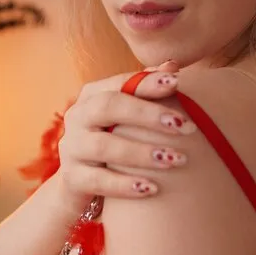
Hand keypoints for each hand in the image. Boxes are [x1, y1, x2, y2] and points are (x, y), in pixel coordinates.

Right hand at [55, 59, 196, 211]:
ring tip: (175, 160)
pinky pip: (99, 181)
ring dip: (142, 153)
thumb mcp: (128, 115)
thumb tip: (173, 65)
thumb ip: (147, 90)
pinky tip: (152, 188)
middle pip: (108, 107)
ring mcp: (71, 148)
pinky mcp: (72, 178)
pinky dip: (126, 185)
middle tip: (184, 126)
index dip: (147, 82)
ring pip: (104, 146)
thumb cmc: (114, 140)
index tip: (178, 83)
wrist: (81, 183)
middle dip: (147, 115)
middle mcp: (77, 116)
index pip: (120, 82)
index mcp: (92, 95)